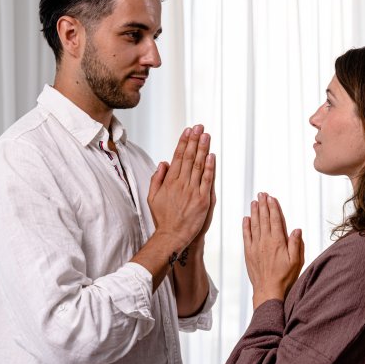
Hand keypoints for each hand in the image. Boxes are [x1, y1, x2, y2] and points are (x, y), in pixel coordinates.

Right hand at [148, 125, 214, 248]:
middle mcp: (181, 184)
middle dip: (194, 140)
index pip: (178, 157)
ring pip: (199, 166)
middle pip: (189, 158)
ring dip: (203, 149)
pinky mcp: (203, 200)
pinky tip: (212, 155)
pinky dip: (210, 167)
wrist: (172, 236)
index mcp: (169, 182)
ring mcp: (192, 191)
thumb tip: (163, 163)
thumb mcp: (152, 197)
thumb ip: (157, 179)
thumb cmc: (163, 218)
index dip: (183, 142)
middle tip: (199, 127)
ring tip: (206, 135)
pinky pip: (207, 180)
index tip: (188, 131)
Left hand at [242, 193, 303, 308]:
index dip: (274, 208)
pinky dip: (246, 226)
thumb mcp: (296, 261)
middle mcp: (265, 241)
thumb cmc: (285, 277)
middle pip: (264, 219)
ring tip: (254, 202)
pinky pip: (246, 235)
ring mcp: (256, 246)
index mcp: (278, 242)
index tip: (272, 198)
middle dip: (263, 205)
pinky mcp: (248, 252)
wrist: (268, 290)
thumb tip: (296, 229)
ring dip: (255, 212)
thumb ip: (296, 244)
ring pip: (255, 224)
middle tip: (262, 194)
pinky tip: (246, 218)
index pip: (276, 220)